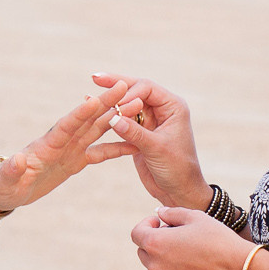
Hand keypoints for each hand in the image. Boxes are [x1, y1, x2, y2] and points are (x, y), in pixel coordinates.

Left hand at [0, 77, 153, 212]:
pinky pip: (100, 152)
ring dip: (116, 118)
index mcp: (46, 145)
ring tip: (137, 105)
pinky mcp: (75, 161)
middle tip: (125, 86)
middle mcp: (61, 142)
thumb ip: (13, 170)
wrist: (5, 191)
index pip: (66, 126)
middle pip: (87, 120)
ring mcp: (70, 150)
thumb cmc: (2, 185)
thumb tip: (18, 159)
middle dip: (105, 103)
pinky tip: (136, 144)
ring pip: (97, 130)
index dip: (80, 113)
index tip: (95, 99)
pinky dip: (117, 147)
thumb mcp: (6, 182)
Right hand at [90, 74, 208, 209]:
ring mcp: (150, 120)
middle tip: (95, 77)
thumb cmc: (177, 169)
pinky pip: (123, 120)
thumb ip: (135, 132)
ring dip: (110, 101)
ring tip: (89, 96)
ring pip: (127, 104)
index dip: (129, 92)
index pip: (147, 88)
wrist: (179, 191)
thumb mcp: (156, 149)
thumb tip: (112, 117)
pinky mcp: (139, 133)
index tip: (115, 104)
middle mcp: (162, 109)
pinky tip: (94, 112)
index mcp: (173, 107)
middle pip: (136, 90)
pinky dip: (110, 117)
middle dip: (116, 85)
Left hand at [131, 206, 252, 269]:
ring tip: (188, 254)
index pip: (136, 233)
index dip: (146, 225)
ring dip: (165, 261)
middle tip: (177, 237)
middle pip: (144, 253)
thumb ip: (171, 213)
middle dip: (155, 243)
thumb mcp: (195, 217)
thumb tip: (159, 213)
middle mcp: (156, 267)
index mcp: (156, 244)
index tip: (160, 223)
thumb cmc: (217, 238)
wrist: (239, 268)